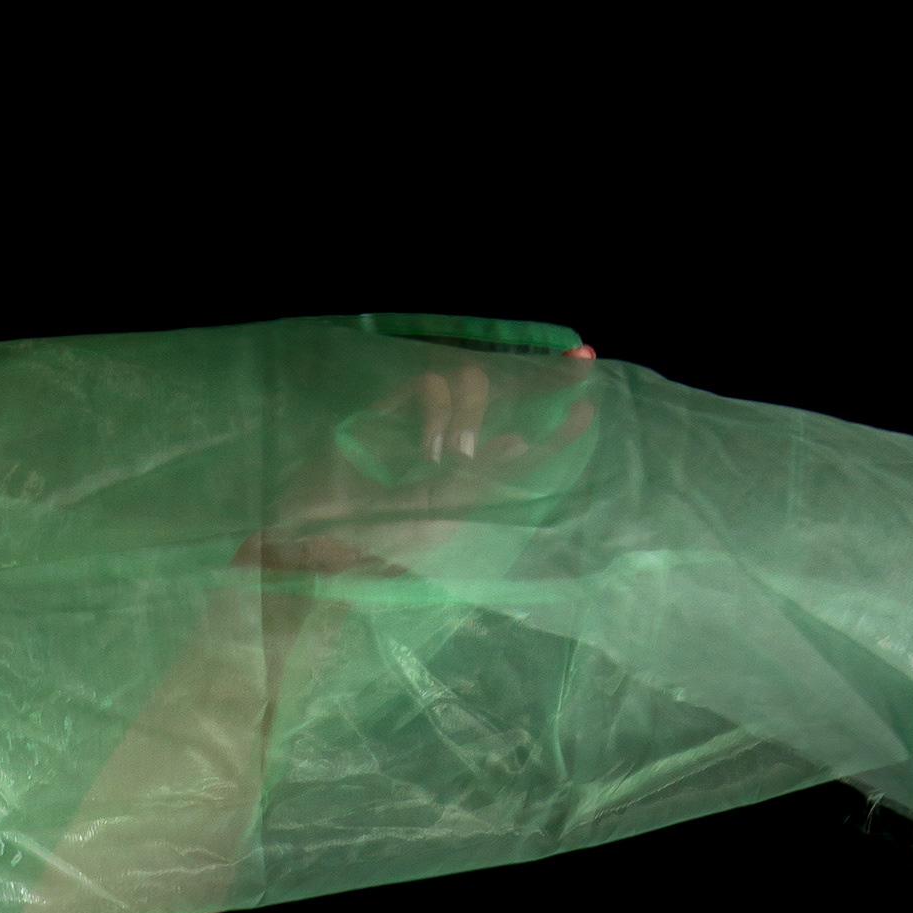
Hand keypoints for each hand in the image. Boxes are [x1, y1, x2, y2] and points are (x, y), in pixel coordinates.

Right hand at [242, 343, 600, 575]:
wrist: (323, 542)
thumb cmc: (381, 545)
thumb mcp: (444, 519)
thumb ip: (482, 482)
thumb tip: (520, 442)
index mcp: (473, 480)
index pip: (526, 442)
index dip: (556, 422)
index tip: (589, 400)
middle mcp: (453, 444)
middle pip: (506, 395)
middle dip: (543, 381)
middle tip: (579, 367)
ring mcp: (422, 422)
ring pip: (470, 383)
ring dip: (470, 414)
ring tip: (448, 457)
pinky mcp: (391, 409)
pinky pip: (429, 385)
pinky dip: (436, 411)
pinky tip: (425, 450)